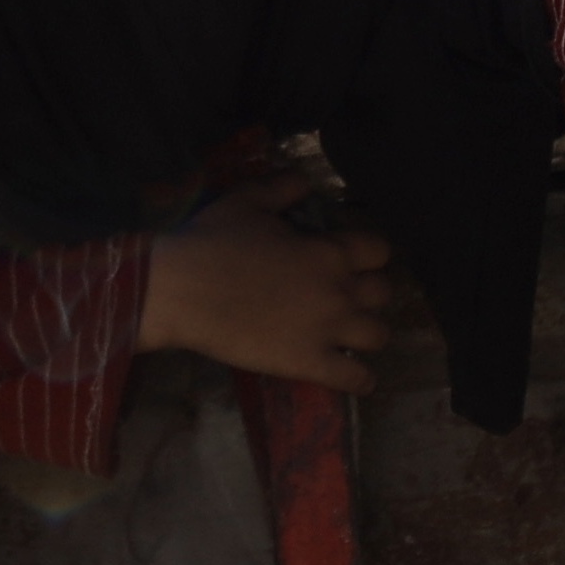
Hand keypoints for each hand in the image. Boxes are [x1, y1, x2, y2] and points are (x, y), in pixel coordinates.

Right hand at [136, 168, 394, 392]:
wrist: (180, 290)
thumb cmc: (211, 242)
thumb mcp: (248, 200)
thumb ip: (283, 188)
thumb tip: (305, 183)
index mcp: (329, 249)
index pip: (379, 250)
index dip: (369, 255)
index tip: (353, 260)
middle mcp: (339, 289)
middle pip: (384, 292)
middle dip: (370, 294)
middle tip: (348, 298)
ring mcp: (328, 328)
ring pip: (379, 336)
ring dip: (369, 334)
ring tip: (352, 337)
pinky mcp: (309, 363)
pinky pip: (356, 379)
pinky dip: (361, 381)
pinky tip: (357, 379)